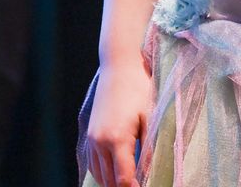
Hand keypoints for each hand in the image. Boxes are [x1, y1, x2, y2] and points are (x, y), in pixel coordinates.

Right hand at [81, 59, 154, 186]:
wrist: (119, 66)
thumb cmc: (139, 89)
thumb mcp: (150, 118)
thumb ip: (150, 148)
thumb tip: (150, 173)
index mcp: (117, 139)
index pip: (124, 180)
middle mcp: (100, 142)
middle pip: (110, 182)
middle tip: (140, 184)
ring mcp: (92, 138)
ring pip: (100, 175)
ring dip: (114, 183)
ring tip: (131, 182)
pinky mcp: (90, 134)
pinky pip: (93, 164)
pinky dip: (103, 174)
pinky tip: (116, 174)